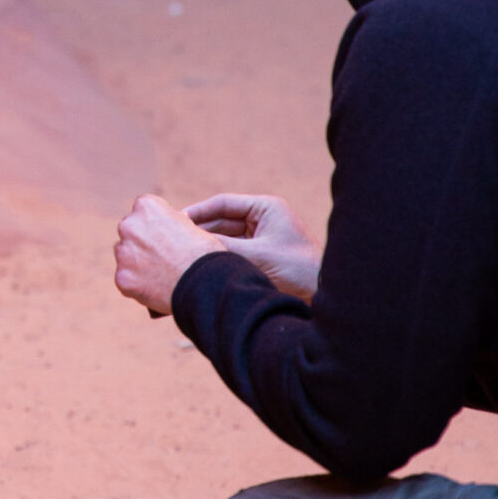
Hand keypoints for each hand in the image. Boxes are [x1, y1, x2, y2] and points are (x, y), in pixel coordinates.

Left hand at [114, 193, 225, 315]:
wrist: (204, 286)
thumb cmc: (205, 255)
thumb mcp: (194, 228)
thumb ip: (176, 223)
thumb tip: (177, 221)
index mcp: (146, 207)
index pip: (144, 211)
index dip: (156, 225)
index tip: (166, 236)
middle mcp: (129, 225)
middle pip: (130, 232)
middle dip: (142, 242)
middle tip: (161, 258)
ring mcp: (123, 252)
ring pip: (126, 256)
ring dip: (137, 263)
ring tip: (160, 276)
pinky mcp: (122, 277)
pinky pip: (126, 279)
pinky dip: (137, 284)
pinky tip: (155, 289)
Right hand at [180, 192, 319, 300]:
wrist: (324, 295)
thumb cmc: (298, 269)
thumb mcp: (256, 256)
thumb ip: (223, 247)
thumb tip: (192, 243)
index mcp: (266, 208)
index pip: (223, 203)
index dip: (198, 211)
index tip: (177, 220)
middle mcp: (262, 220)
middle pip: (221, 220)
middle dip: (200, 231)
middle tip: (174, 239)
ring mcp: (261, 238)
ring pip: (225, 238)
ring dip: (208, 246)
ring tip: (184, 253)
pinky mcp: (260, 256)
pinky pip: (233, 252)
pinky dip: (218, 258)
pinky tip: (202, 265)